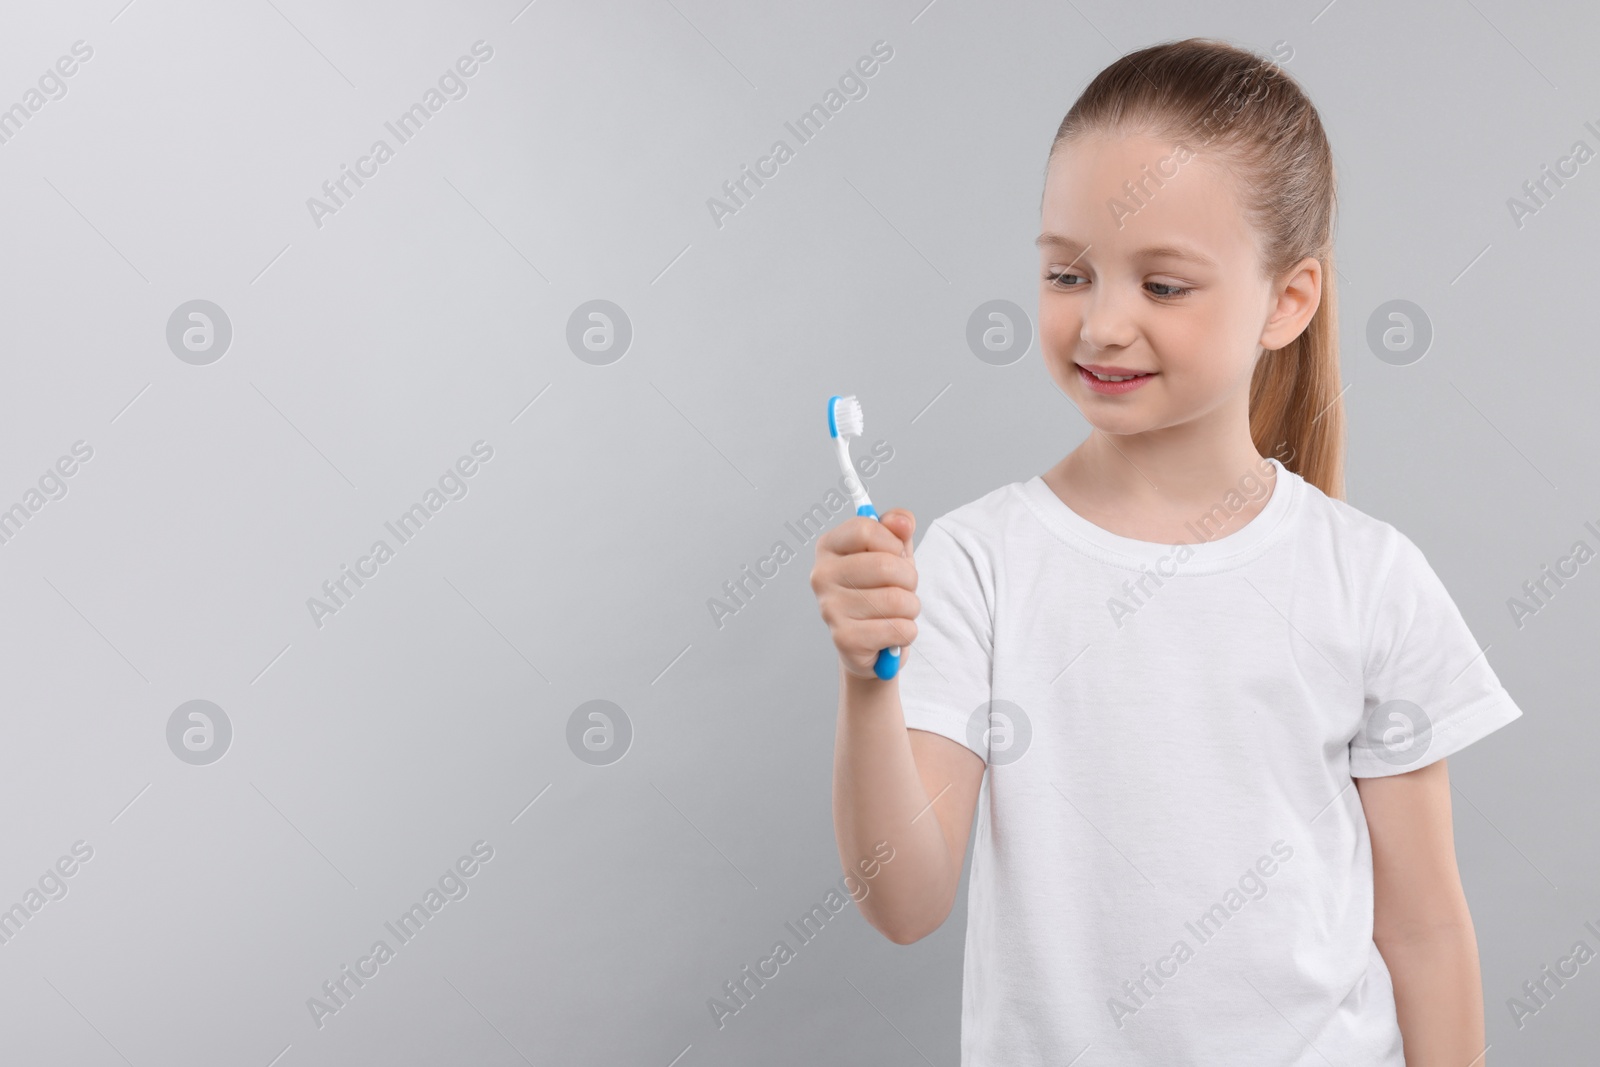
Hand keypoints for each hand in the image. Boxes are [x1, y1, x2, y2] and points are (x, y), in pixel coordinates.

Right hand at [809, 508, 919, 679]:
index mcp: (829, 547)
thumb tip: (903, 522)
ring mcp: (830, 608)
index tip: (895, 554)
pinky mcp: (844, 639)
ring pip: (897, 600)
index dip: (893, 542)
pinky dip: (906, 632)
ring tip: (897, 612)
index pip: (865, 529)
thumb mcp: (893, 552)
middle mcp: (822, 575)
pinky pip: (898, 629)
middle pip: (885, 565)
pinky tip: (891, 633)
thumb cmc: (881, 591)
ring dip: (910, 608)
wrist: (872, 645)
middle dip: (909, 579)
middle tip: (903, 589)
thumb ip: (898, 527)